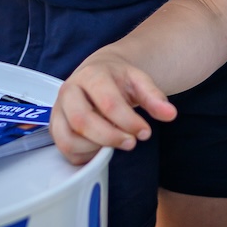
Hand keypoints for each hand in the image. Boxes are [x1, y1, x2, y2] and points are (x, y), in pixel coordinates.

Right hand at [50, 55, 176, 164]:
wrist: (99, 72)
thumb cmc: (119, 79)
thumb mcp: (139, 81)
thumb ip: (154, 97)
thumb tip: (170, 114)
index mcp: (91, 75)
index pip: (107, 102)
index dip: (127, 121)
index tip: (145, 132)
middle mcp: (69, 91)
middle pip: (82, 121)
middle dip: (109, 137)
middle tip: (131, 143)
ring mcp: (58, 110)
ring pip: (68, 138)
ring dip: (94, 147)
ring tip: (114, 144)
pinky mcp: (55, 126)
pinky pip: (64, 149)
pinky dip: (83, 154)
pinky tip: (100, 147)